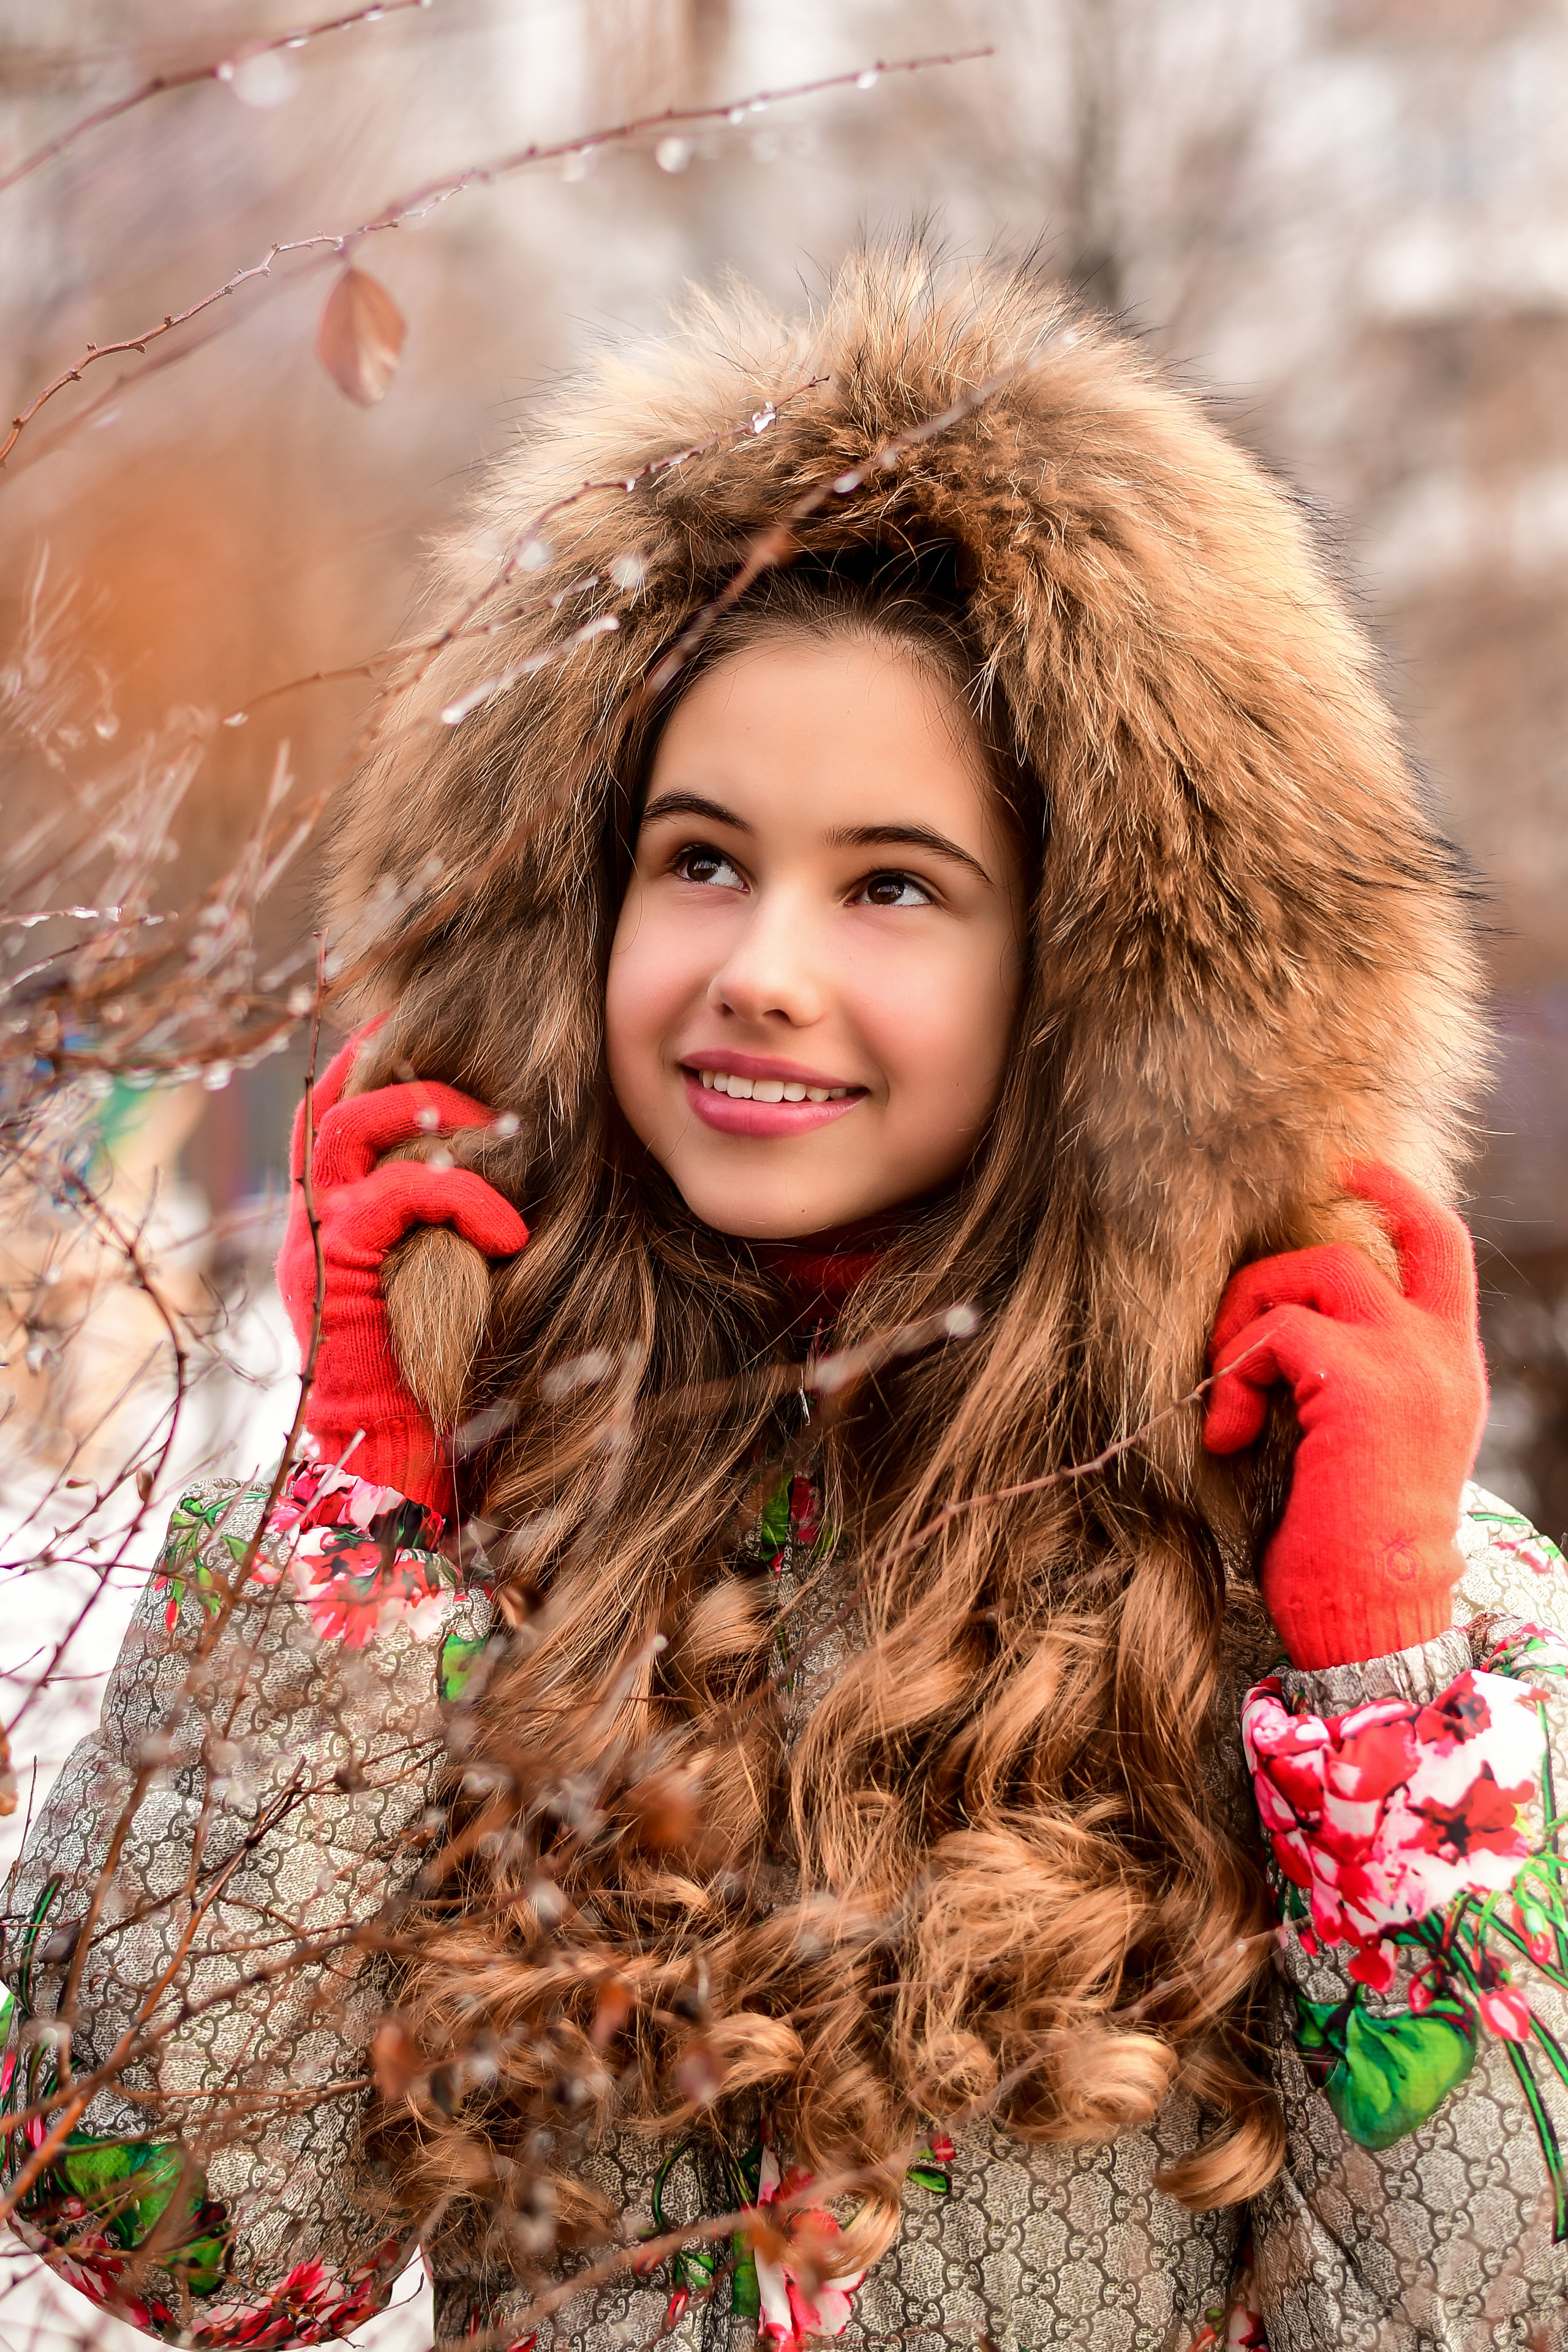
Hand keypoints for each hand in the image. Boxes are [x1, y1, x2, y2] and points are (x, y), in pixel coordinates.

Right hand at [274, 1023, 528, 1515]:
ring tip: (502, 1135)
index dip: (369, 1063)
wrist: (392, 1459)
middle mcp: (307, 1221)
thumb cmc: (433, 1376)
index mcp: (327, 1220)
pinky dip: (464, 1198)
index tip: (422, 1034)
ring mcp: (314, 1240)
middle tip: (475, 1079)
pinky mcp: (336, 1265)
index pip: (331, 1114)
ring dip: (433, 1116)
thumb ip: (446, 1225)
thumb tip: (507, 1168)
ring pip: (353, 1126)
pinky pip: (399, 1195)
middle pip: (333, 1102)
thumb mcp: (442, 1280)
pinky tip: (511, 1234)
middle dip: (402, 1071)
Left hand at [1203, 1161, 1487, 1669]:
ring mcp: (1408, 1362)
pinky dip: (1235, 1373)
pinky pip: (1276, 1333)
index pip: (1440, 1246)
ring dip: (1246, 1325)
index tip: (1349, 1168)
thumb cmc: (1347, 1545)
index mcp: (1447, 1367)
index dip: (1394, 1194)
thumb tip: (1282, 1328)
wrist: (1376, 1615)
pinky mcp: (1365, 1381)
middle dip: (1269, 1281)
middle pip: (1346, 1252)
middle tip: (1231, 1349)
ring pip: (1310, 1275)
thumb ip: (1349, 1375)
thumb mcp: (1362, 1440)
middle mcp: (1440, 1354)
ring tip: (1231, 1398)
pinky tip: (1228, 1432)